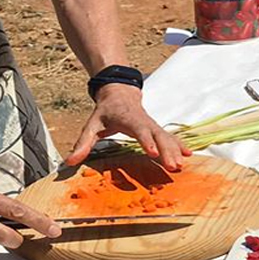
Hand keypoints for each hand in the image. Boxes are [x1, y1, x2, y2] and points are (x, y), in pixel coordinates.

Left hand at [67, 84, 190, 170]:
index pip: (140, 131)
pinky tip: (188, 155)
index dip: (147, 141)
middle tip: (173, 166)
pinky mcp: (157, 129)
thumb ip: (82, 143)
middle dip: (167, 151)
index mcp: (129, 119)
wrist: (120, 93)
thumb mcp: (92, 125)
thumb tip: (70, 162)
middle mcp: (145, 122)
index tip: (153, 153)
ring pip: (167, 137)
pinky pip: (170, 137)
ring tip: (180, 165)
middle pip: (159, 136)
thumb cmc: (106, 111)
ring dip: (175, 151)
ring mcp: (153, 125)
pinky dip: (180, 145)